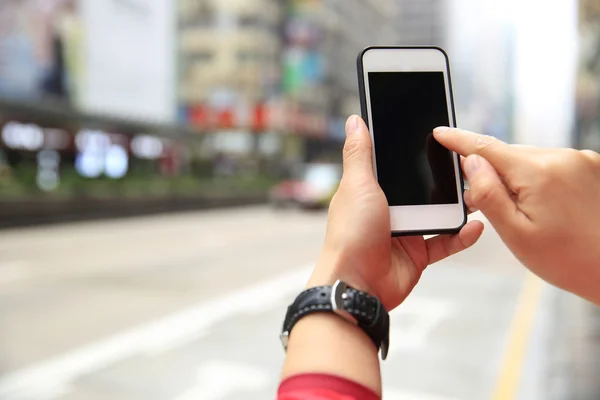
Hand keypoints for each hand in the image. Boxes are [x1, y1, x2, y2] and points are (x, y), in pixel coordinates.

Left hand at [308, 116, 483, 309]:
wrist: (357, 283)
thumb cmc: (351, 233)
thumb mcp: (356, 185)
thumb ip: (360, 153)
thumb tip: (355, 120)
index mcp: (371, 190)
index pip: (395, 164)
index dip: (411, 151)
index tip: (436, 134)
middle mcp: (388, 209)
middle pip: (421, 187)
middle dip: (443, 177)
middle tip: (468, 163)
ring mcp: (404, 231)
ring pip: (437, 212)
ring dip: (457, 204)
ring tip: (478, 190)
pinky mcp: (417, 254)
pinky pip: (445, 242)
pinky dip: (461, 236)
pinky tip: (476, 225)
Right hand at [434, 127, 599, 303]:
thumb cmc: (567, 259)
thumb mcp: (515, 233)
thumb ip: (488, 194)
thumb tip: (470, 162)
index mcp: (539, 173)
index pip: (487, 147)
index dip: (459, 140)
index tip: (440, 133)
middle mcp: (562, 157)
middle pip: (508, 154)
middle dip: (492, 172)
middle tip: (482, 203)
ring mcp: (581, 159)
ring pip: (529, 159)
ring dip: (517, 177)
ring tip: (526, 214)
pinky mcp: (592, 166)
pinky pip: (551, 164)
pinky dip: (538, 178)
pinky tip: (546, 207)